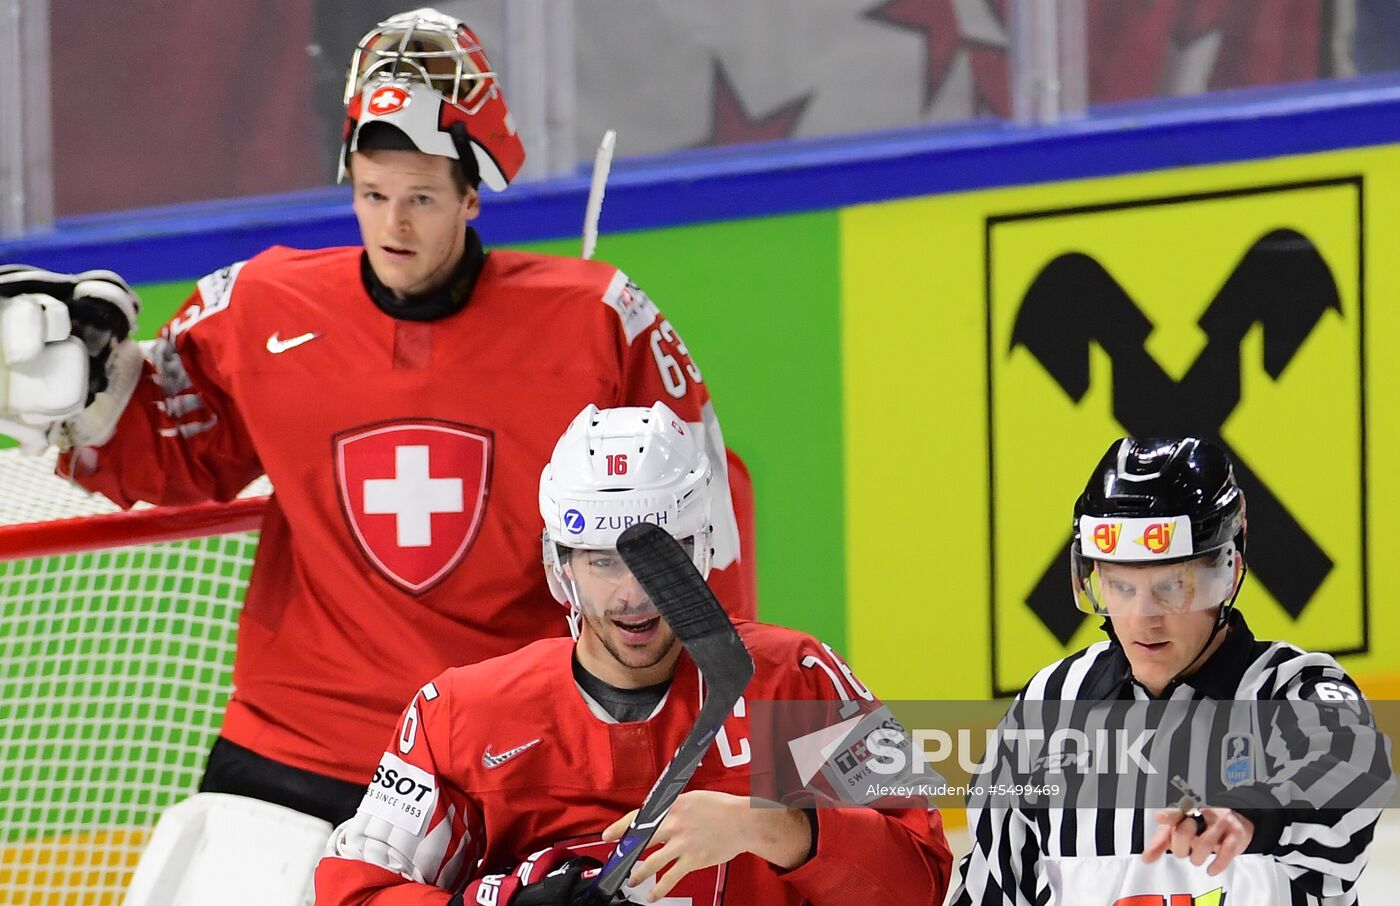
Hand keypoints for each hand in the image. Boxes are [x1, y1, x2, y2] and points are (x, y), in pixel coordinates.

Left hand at [602, 791, 809, 901]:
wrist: (743, 821)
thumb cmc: (721, 807)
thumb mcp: (692, 799)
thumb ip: (673, 808)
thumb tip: (657, 816)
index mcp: (672, 807)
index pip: (640, 816)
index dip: (621, 827)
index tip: (608, 836)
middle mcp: (674, 825)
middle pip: (641, 840)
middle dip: (625, 852)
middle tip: (615, 861)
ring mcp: (683, 844)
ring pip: (652, 862)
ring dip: (639, 873)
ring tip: (631, 880)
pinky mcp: (693, 860)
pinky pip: (671, 877)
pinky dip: (660, 888)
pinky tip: (652, 895)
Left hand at [1142, 806, 1253, 875]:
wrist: (1234, 821)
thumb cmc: (1202, 827)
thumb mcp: (1178, 831)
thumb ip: (1161, 843)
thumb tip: (1147, 858)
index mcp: (1186, 812)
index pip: (1175, 813)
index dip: (1168, 816)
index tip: (1160, 817)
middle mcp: (1203, 814)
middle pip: (1185, 831)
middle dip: (1180, 848)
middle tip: (1183, 851)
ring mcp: (1220, 823)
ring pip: (1204, 843)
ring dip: (1197, 857)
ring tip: (1197, 858)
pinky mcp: (1236, 835)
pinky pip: (1226, 852)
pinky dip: (1217, 865)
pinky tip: (1211, 869)